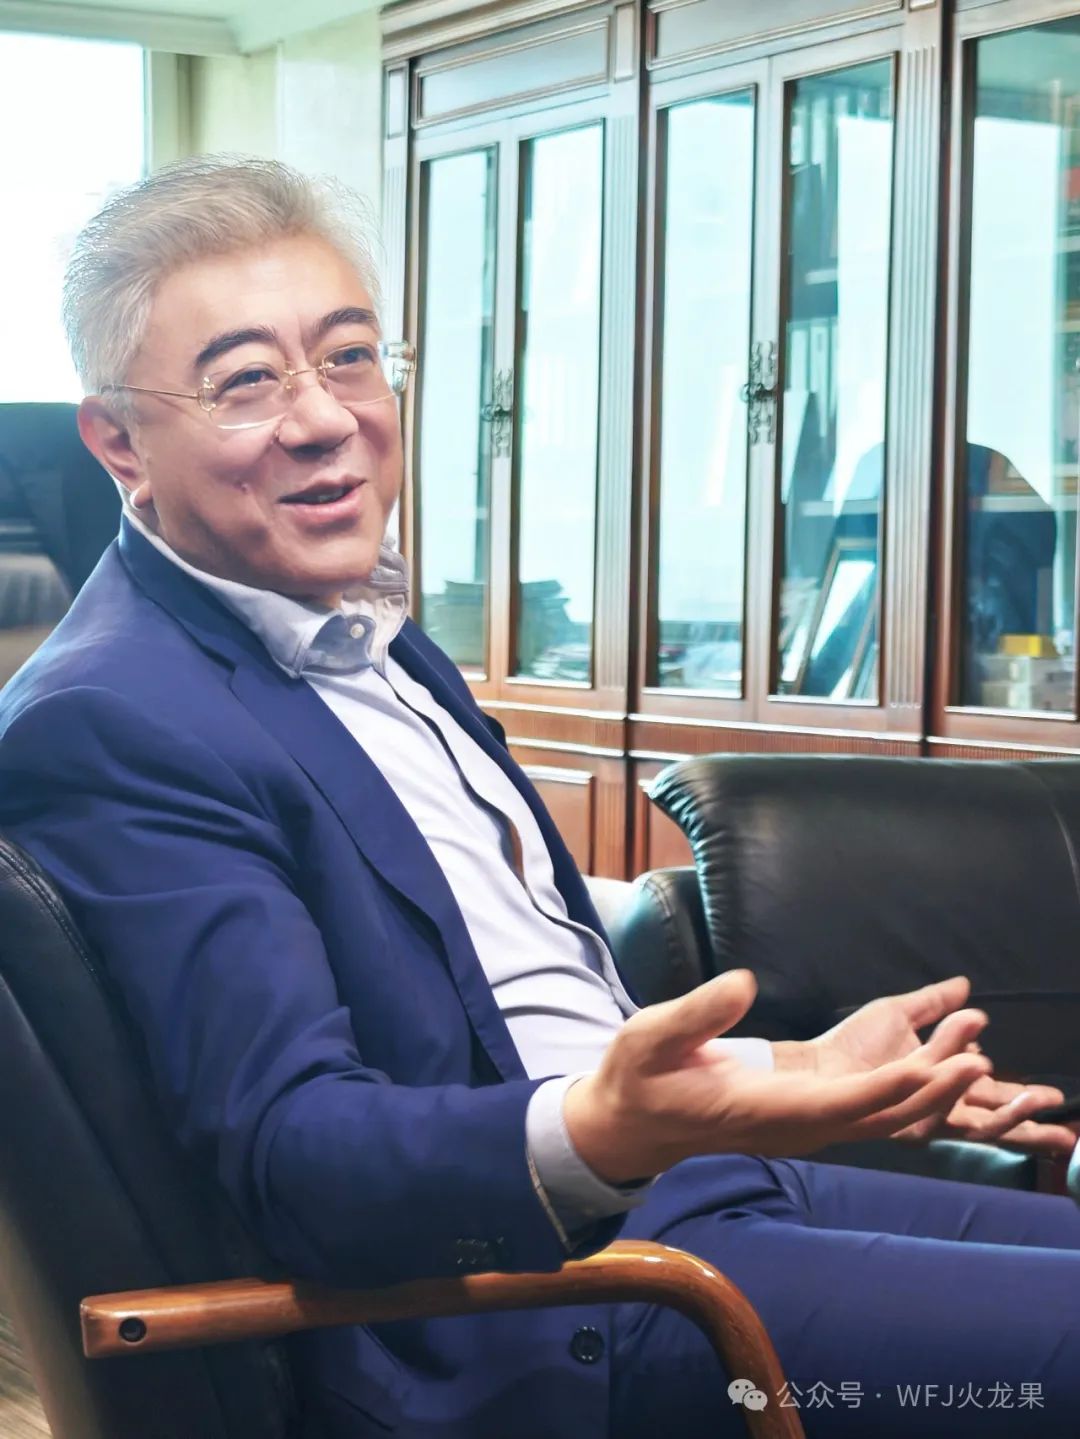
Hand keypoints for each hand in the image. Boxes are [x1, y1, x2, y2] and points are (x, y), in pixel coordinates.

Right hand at [562, 970, 989, 1184]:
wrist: (631, 1123)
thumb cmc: (638, 1077)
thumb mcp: (650, 1037)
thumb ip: (695, 1013)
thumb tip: (744, 983)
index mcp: (756, 1110)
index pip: (831, 1106)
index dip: (880, 1089)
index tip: (923, 1069)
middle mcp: (789, 1126)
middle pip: (870, 1118)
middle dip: (924, 1093)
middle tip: (975, 1059)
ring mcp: (800, 1125)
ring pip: (876, 1117)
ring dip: (925, 1092)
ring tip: (971, 1055)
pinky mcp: (805, 1114)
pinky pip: (866, 1108)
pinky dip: (905, 1089)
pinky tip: (934, 1065)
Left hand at [798, 977, 1077, 1155]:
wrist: (809, 1062)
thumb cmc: (850, 1044)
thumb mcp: (898, 1014)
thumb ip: (933, 1004)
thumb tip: (965, 987)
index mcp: (940, 1088)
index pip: (991, 1102)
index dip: (1024, 1103)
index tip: (1056, 1099)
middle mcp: (933, 1109)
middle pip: (990, 1125)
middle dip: (1025, 1124)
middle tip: (1062, 1124)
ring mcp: (914, 1115)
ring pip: (967, 1121)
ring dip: (998, 1102)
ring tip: (1015, 1081)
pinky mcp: (893, 1114)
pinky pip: (930, 1102)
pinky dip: (953, 1081)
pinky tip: (976, 1063)